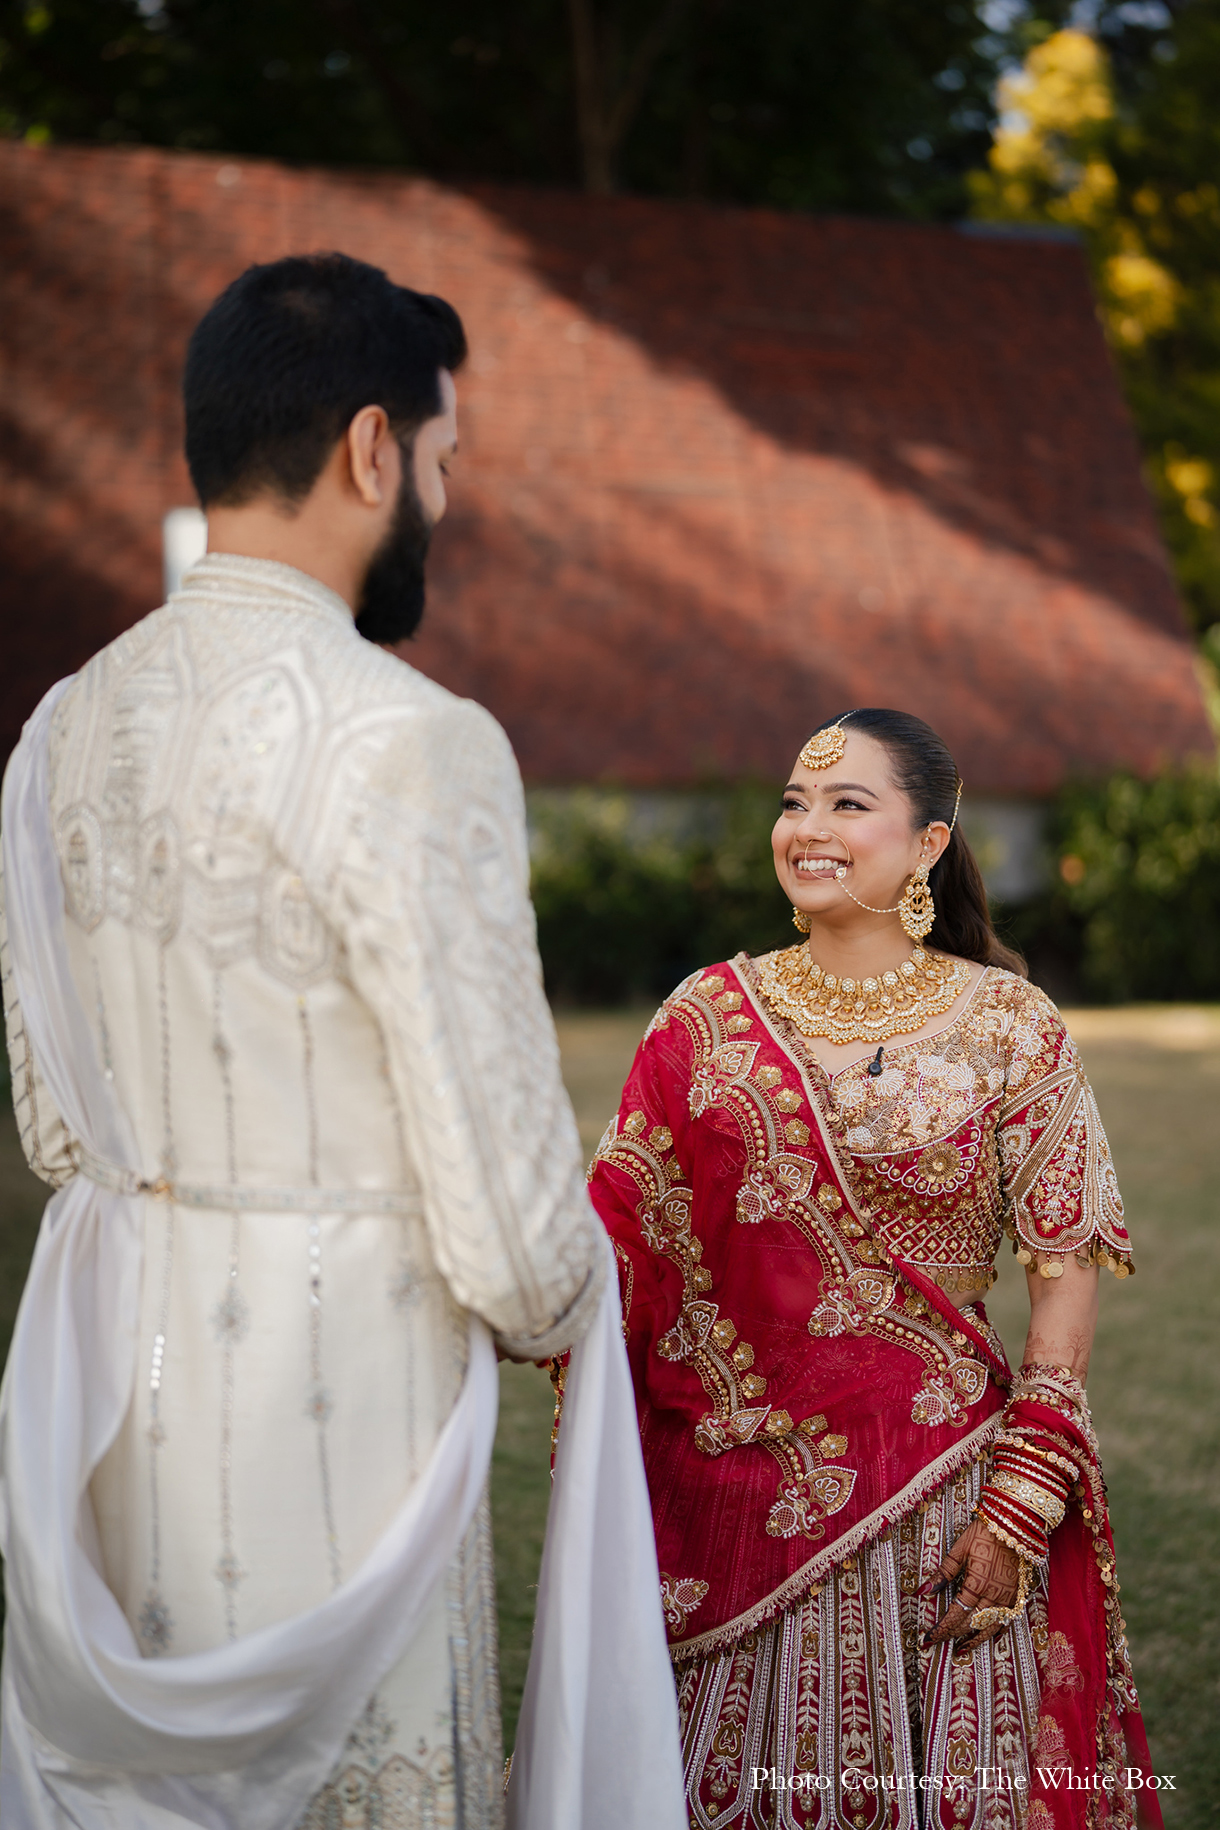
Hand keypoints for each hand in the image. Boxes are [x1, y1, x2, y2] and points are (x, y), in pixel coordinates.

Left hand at [918, 1520, 1022, 1653]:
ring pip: (990, 1628)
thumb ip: (943, 1573)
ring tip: (961, 1648)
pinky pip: (1006, 1621)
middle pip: (970, 1624)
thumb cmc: (984, 1532)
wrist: (1016, 1524)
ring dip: (974, 1639)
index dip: (941, 1629)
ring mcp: (1009, 1598)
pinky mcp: (1018, 1595)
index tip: (928, 1639)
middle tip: (937, 1642)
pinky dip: (995, 1631)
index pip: (955, 1615)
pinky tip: (987, 1635)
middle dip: (952, 1634)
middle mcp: (994, 1596)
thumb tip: (924, 1591)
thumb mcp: (960, 1549)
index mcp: (977, 1584)